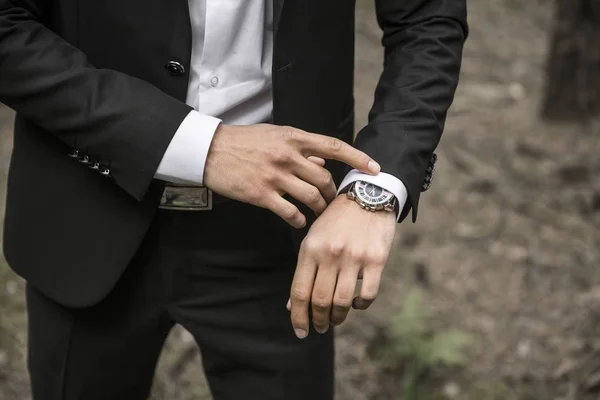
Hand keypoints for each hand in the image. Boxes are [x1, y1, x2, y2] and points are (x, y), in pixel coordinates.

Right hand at [203, 124, 379, 227]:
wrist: (210, 150)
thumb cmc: (244, 141)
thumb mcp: (275, 135)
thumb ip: (300, 147)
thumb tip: (322, 162)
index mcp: (293, 138)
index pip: (333, 146)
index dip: (357, 158)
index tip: (375, 169)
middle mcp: (287, 156)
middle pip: (324, 179)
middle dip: (332, 194)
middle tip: (332, 202)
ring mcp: (275, 176)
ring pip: (311, 197)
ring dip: (319, 209)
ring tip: (319, 215)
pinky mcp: (261, 194)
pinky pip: (289, 212)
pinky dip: (299, 219)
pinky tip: (299, 221)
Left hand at [287, 195, 395, 338]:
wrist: (368, 196)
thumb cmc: (336, 221)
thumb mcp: (313, 239)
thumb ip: (304, 270)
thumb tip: (291, 305)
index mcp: (310, 249)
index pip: (299, 292)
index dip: (298, 316)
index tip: (300, 331)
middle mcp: (330, 254)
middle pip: (320, 300)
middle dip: (318, 320)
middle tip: (320, 327)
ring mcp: (354, 257)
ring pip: (342, 301)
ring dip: (337, 317)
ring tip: (335, 320)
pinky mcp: (376, 260)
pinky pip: (368, 294)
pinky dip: (360, 305)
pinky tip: (355, 304)